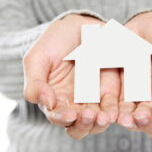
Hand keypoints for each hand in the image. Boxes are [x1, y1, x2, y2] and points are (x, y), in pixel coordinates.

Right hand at [23, 14, 119, 138]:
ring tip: (104, 117)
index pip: (58, 117)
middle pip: (80, 125)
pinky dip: (115, 110)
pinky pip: (115, 104)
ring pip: (99, 120)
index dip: (62, 119)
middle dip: (84, 124)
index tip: (68, 114)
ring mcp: (95, 98)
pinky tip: (115, 110)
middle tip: (88, 116)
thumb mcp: (37, 59)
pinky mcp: (112, 89)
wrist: (78, 25)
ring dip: (101, 122)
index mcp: (56, 99)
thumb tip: (47, 103)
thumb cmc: (54, 42)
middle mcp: (76, 103)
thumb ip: (36, 83)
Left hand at [118, 11, 151, 138]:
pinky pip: (117, 106)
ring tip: (124, 117)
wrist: (146, 22)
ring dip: (130, 122)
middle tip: (141, 116)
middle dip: (148, 124)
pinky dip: (114, 111)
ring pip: (135, 120)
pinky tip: (111, 110)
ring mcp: (139, 97)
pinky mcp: (121, 90)